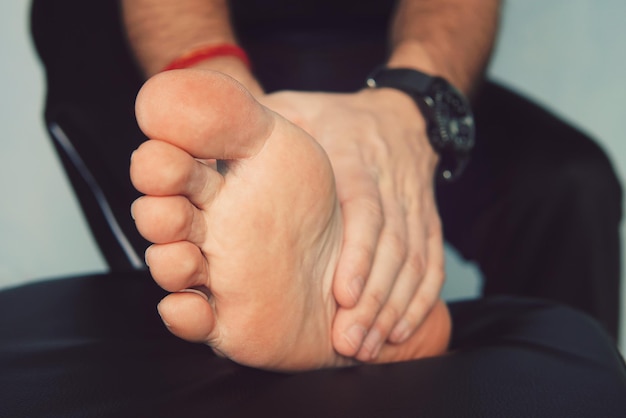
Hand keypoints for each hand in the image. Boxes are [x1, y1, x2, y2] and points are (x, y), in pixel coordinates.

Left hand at [261, 88, 445, 361]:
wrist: (402, 114)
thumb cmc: (337, 116)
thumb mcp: (297, 109)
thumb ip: (258, 129)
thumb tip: (205, 146)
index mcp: (355, 160)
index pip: (365, 211)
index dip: (359, 255)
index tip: (344, 296)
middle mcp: (390, 185)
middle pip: (393, 247)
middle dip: (375, 298)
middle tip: (352, 341)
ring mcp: (414, 205)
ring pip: (414, 261)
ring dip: (395, 307)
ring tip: (372, 346)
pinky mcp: (428, 220)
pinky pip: (432, 262)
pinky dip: (421, 299)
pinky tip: (401, 330)